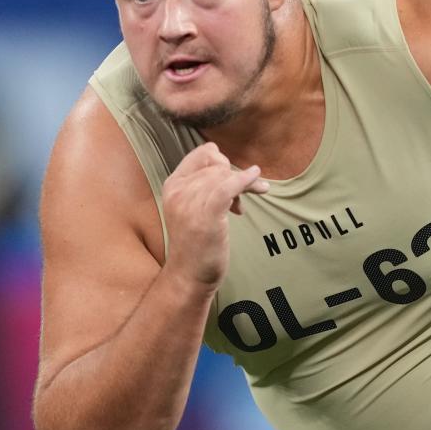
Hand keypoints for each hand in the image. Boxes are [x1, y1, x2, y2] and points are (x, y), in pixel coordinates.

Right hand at [160, 143, 269, 288]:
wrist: (188, 275)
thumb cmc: (196, 243)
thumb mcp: (194, 207)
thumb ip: (205, 186)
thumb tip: (230, 166)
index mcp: (172, 185)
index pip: (201, 154)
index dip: (221, 160)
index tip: (229, 178)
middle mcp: (178, 190)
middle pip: (217, 165)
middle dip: (235, 175)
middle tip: (244, 197)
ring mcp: (190, 202)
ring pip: (225, 176)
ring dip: (245, 184)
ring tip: (245, 203)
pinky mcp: (206, 215)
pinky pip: (229, 186)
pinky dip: (246, 181)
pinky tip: (257, 183)